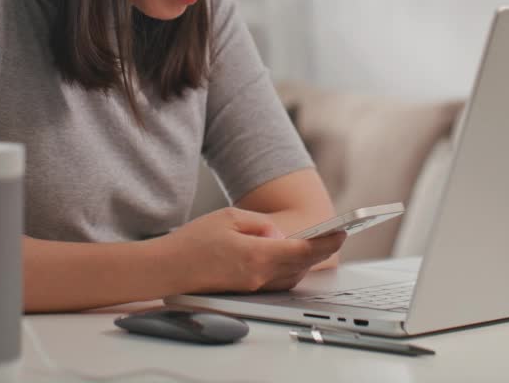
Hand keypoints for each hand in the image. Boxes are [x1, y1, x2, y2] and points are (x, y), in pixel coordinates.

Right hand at [157, 207, 345, 294]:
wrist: (167, 269)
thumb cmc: (192, 242)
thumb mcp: (229, 218)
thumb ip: (260, 225)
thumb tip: (279, 234)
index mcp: (257, 255)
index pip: (303, 250)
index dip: (326, 241)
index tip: (342, 232)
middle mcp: (259, 276)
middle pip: (301, 264)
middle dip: (320, 251)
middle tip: (335, 237)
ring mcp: (252, 287)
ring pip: (291, 275)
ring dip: (305, 261)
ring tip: (316, 245)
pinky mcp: (245, 291)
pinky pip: (277, 281)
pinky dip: (289, 269)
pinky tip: (289, 259)